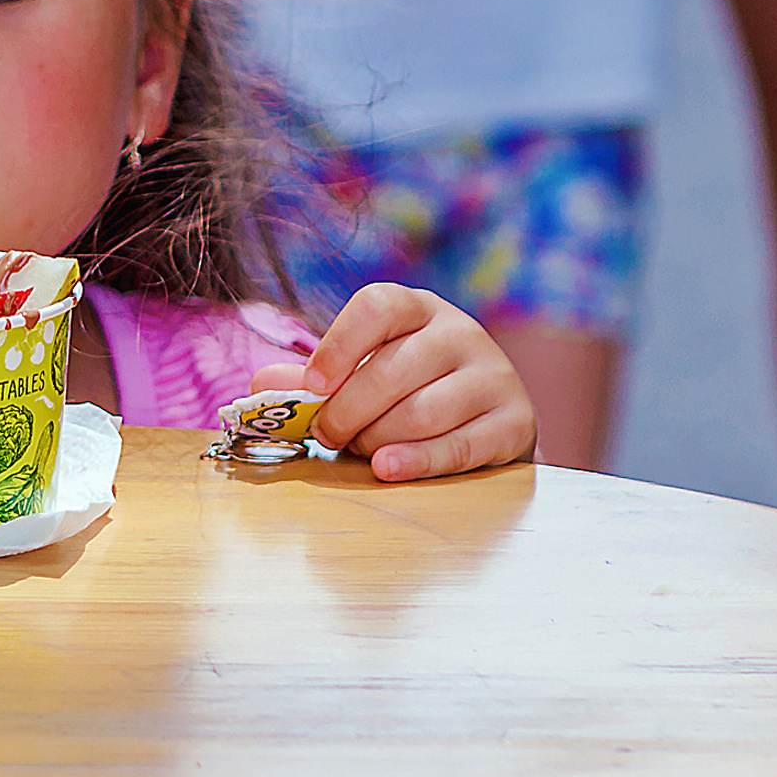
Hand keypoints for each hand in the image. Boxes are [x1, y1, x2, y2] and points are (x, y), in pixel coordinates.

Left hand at [255, 284, 536, 480]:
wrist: (489, 418)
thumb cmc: (410, 390)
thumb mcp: (365, 372)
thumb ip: (314, 378)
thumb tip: (262, 385)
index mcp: (418, 309)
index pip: (378, 307)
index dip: (339, 345)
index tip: (313, 386)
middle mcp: (461, 333)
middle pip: (393, 368)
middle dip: (348, 409)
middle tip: (327, 434)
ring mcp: (494, 375)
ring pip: (422, 411)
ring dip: (378, 439)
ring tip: (363, 452)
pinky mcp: (515, 421)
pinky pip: (461, 446)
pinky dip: (418, 461)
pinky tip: (387, 469)